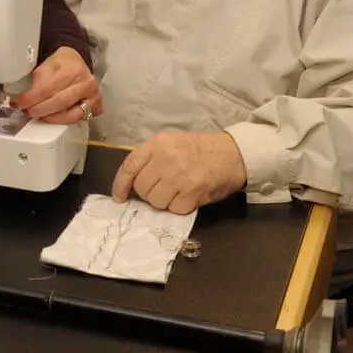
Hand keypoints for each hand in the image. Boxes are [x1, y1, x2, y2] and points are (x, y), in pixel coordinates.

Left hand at [8, 47, 100, 124]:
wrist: (74, 61)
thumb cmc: (59, 64)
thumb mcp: (44, 66)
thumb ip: (33, 82)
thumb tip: (17, 97)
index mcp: (72, 69)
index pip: (48, 88)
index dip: (31, 98)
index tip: (19, 102)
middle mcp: (86, 82)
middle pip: (60, 102)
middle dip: (40, 109)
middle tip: (27, 111)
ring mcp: (93, 95)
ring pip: (71, 114)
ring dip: (51, 118)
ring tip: (39, 115)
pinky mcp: (97, 105)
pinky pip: (80, 119)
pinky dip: (65, 121)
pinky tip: (54, 117)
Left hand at [111, 131, 246, 213]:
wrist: (233, 154)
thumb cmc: (201, 150)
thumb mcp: (172, 144)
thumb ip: (153, 159)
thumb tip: (133, 183)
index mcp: (157, 144)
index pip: (129, 166)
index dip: (120, 185)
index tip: (119, 197)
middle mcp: (165, 158)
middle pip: (141, 187)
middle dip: (149, 193)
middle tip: (163, 189)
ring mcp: (178, 175)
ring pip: (156, 201)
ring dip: (164, 202)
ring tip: (177, 192)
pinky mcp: (192, 192)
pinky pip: (174, 209)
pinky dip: (180, 207)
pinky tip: (189, 196)